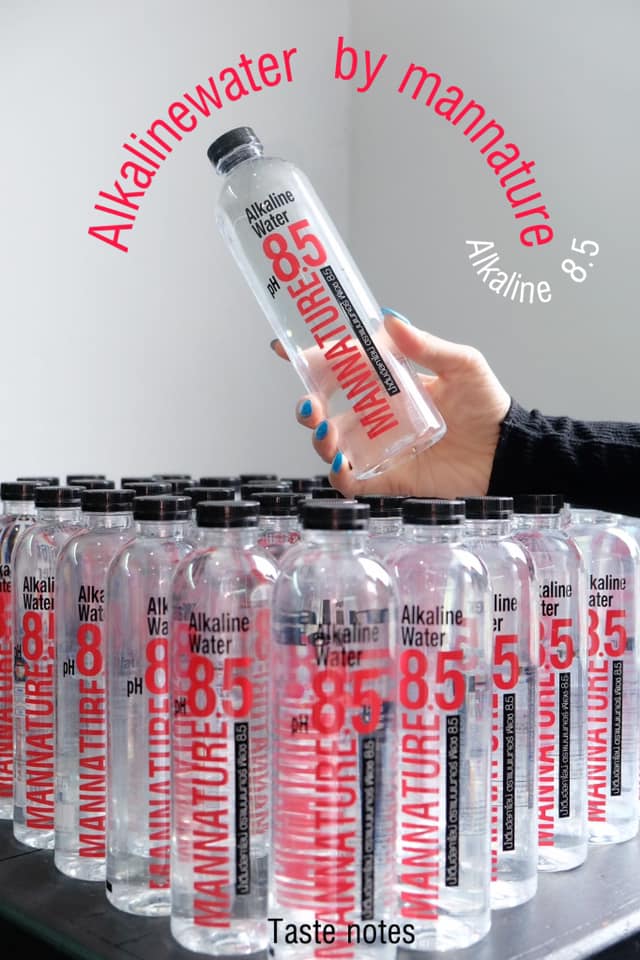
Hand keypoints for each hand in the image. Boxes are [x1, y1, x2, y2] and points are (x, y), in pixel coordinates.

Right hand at [272, 311, 510, 498]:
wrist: (506, 451)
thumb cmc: (486, 405)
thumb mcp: (460, 364)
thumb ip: (425, 346)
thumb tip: (390, 318)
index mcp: (386, 383)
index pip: (340, 368)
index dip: (310, 360)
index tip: (284, 350)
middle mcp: (376, 414)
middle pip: (326, 409)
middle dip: (308, 405)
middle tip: (310, 404)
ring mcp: (379, 446)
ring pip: (331, 444)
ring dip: (319, 438)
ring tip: (327, 431)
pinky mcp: (388, 477)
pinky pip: (352, 480)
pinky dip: (338, 474)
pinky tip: (340, 463)